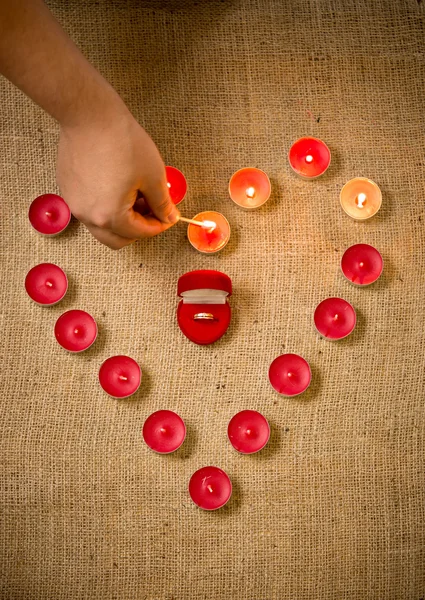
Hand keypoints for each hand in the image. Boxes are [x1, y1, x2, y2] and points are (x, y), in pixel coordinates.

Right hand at [56, 104, 179, 248]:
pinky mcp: (68, 190)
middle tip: (152, 212)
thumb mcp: (153, 175)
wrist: (90, 115)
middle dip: (138, 230)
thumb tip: (168, 217)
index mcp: (110, 216)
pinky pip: (90, 209)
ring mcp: (75, 203)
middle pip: (118, 239)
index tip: (168, 216)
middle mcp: (88, 216)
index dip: (158, 225)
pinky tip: (118, 186)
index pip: (140, 233)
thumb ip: (162, 203)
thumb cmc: (121, 141)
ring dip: (121, 220)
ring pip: (102, 226)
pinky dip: (106, 207)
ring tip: (135, 195)